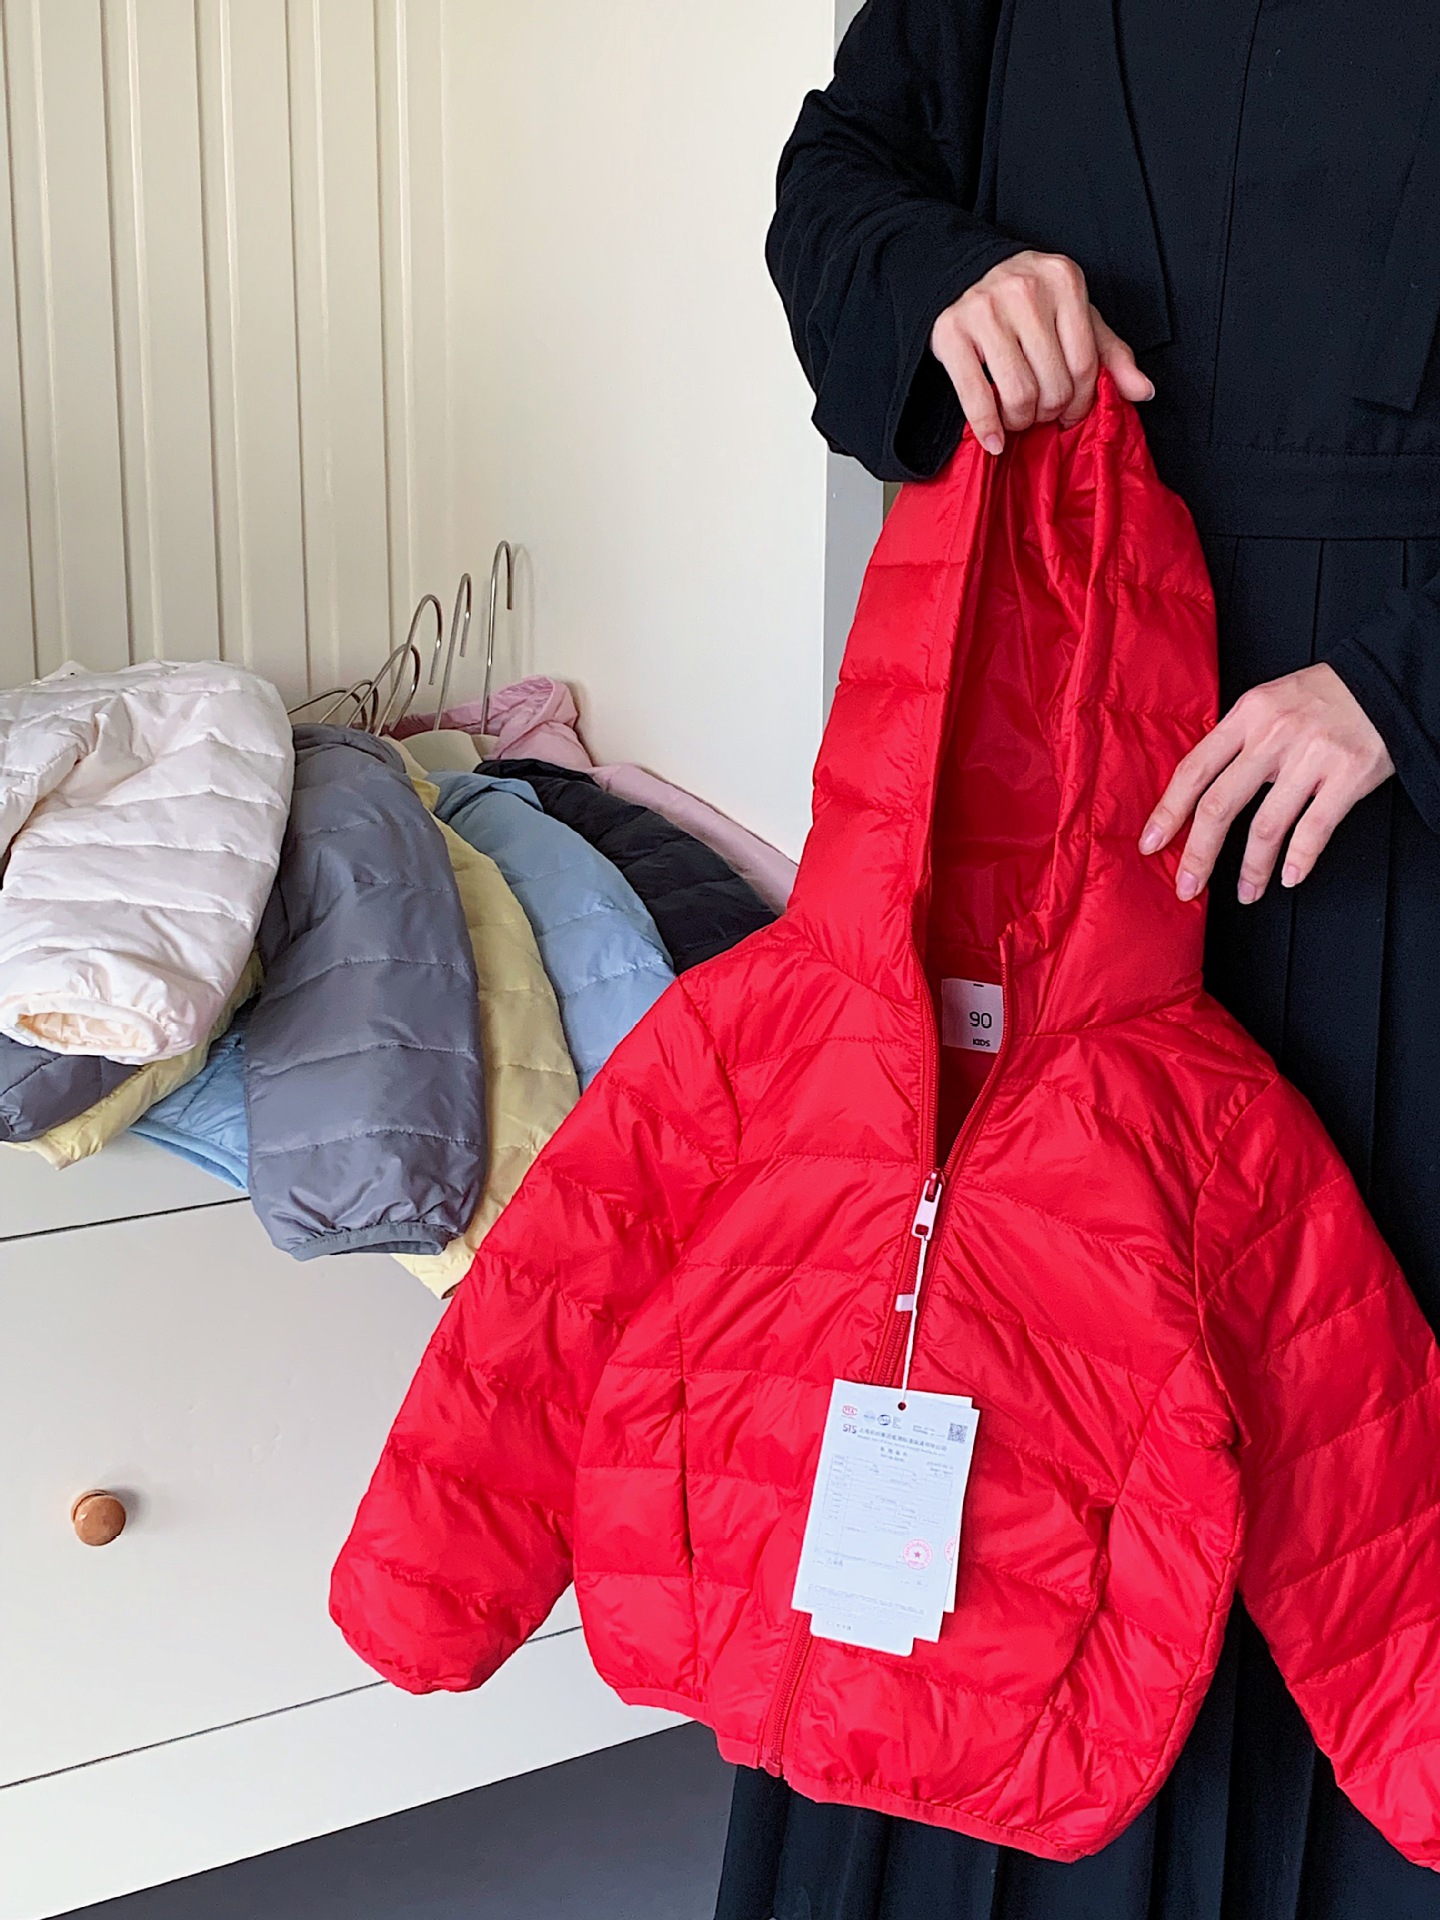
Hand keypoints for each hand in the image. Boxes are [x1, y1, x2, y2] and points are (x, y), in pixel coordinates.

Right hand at [930, 250, 1154, 455]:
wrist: (964, 273)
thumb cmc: (1027, 301)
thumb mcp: (1074, 315)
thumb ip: (1109, 351)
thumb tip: (1143, 391)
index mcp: (1064, 281)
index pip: (1085, 363)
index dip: (1082, 401)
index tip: (1071, 414)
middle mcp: (1025, 290)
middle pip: (1053, 382)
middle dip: (1050, 412)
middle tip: (1042, 415)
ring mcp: (985, 310)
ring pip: (1019, 393)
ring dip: (1021, 421)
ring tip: (1019, 418)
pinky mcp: (950, 332)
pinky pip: (975, 396)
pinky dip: (987, 428)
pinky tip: (994, 441)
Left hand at [1140, 664, 1394, 903]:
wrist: (1385, 681)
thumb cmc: (1321, 697)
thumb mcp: (1267, 703)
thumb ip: (1234, 741)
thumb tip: (1197, 790)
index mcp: (1247, 715)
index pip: (1194, 770)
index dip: (1168, 812)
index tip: (1151, 844)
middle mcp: (1273, 735)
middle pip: (1219, 804)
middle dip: (1198, 853)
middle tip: (1188, 885)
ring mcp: (1311, 755)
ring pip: (1266, 825)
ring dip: (1252, 868)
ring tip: (1246, 892)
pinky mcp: (1348, 774)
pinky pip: (1315, 827)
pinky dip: (1300, 858)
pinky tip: (1290, 876)